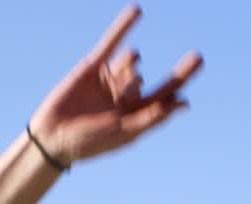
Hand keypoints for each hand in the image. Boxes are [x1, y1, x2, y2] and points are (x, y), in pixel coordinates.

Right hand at [28, 6, 202, 164]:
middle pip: (146, 81)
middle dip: (157, 78)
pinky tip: (137, 11)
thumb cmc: (90, 142)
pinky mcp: (93, 67)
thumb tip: (183, 103)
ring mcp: (110, 80)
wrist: (52, 137)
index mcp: (137, 115)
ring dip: (130, 68)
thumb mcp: (125, 131)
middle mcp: (126, 97)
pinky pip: (111, 44)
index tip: (198, 61)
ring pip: (131, 64)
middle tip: (182, 67)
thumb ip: (152, 116)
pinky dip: (123, 27)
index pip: (166, 95)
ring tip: (120, 82)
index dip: (182, 80)